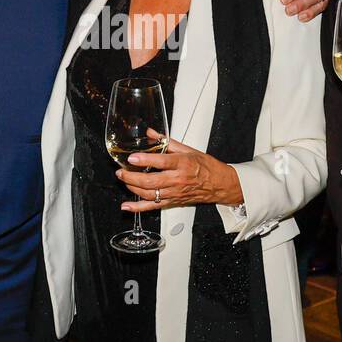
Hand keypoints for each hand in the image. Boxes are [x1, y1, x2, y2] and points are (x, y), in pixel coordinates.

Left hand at [116, 130, 242, 212]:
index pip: (161, 162)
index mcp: (182, 164)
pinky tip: (126, 206)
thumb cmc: (206, 167)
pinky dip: (138, 208)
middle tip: (121, 170)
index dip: (145, 160)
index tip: (132, 157)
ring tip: (123, 179)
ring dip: (132, 187)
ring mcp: (174, 193)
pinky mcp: (172, 202)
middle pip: (151, 181)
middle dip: (132, 176)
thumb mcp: (188, 149)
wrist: (219, 184)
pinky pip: (153, 207)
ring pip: (149, 194)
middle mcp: (178, 180)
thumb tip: (150, 133)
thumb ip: (167, 142)